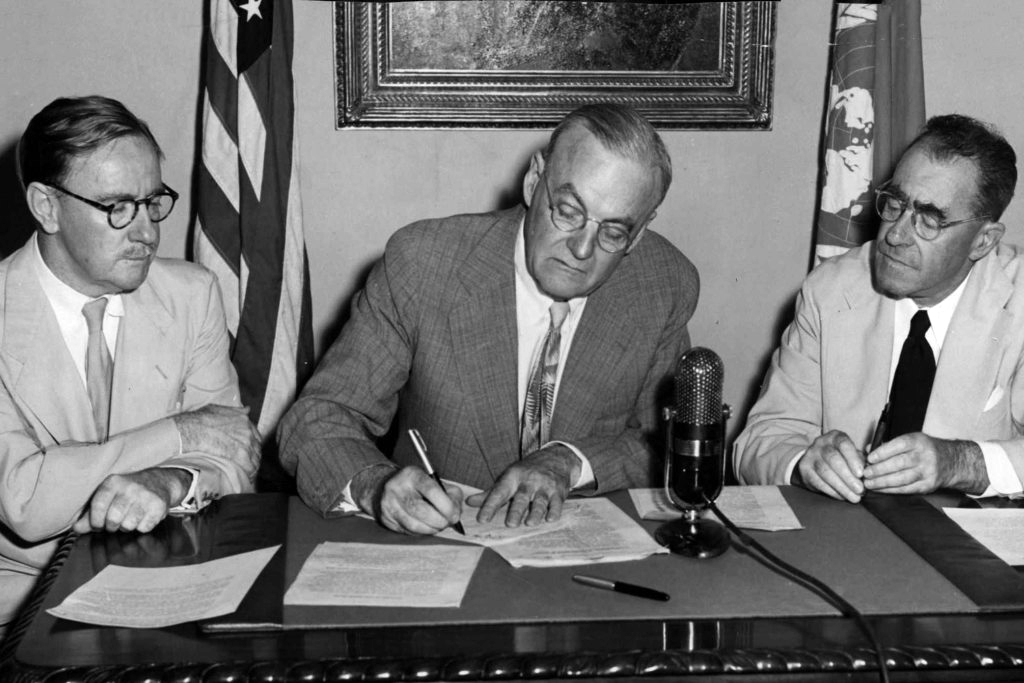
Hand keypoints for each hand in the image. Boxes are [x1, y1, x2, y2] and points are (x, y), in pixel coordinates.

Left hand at [73, 468, 189, 534]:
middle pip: (113, 519)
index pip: (98, 506)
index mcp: (113, 482)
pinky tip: (143, 517)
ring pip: (128, 525)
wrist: (159, 482)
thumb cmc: (127, 492)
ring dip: (127, 527)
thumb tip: (76, 529)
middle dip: (112, 526)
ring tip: (130, 518)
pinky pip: (144, 527)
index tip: (98, 525)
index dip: (95, 521)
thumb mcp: (108, 497)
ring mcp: (146, 496)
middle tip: (116, 522)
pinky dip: (142, 527)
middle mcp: (130, 487)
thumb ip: (90, 514)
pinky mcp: (159, 506)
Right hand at [173, 405, 259, 480]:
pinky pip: (250, 467)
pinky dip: (248, 473)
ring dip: (251, 466)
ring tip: (246, 474)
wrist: (190, 431)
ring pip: (255, 458)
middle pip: (256, 448)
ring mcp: (245, 442)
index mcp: (244, 419)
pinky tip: (244, 478)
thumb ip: (235, 411)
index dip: (251, 446)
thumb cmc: (199, 420)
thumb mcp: (218, 409)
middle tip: (246, 465)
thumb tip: (247, 409)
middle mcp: (247, 430)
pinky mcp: (240, 455)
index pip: (255, 436)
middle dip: (252, 457)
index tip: (247, 452)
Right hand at [352, 465, 462, 534]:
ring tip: (439, 526)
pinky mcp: (386, 519)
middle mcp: (397, 488)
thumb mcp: (435, 481)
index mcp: (412, 474)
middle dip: (440, 521)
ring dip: (431, 530)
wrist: (388, 487)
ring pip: (414, 525)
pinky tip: (426, 527)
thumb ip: (451, 494)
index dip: (446, 506)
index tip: (454, 515)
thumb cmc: (418, 486)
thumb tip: (456, 513)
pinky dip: (421, 532)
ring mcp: (389, 504)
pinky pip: (407, 531)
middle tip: (448, 523)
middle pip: (422, 511)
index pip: (432, 491)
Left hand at [466, 444, 579, 526]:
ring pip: (540, 501)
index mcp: (512, 477)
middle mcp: (528, 481)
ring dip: (536, 512)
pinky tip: (550, 519)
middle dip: (516, 510)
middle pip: (521, 497)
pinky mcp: (558, 492)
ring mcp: (545, 486)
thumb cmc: (527, 472)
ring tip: (530, 523)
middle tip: (510, 524)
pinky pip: (557, 502)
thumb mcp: (508, 478)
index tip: (482, 519)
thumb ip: (490, 493)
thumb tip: (469, 503)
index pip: (499, 492)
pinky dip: (554, 511)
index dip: (490, 506)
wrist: (555, 458)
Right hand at [793, 430, 865, 502]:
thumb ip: (861, 460)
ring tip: (854, 497)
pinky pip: (818, 482)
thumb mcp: (852, 454)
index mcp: (835, 437)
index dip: (853, 459)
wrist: (815, 460)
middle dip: (848, 476)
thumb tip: (870, 472)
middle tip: (860, 490)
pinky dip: (832, 491)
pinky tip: (842, 497)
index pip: (844, 444)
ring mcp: (810, 455)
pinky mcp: (804, 468)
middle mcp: (820, 443)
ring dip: (841, 487)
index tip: (861, 474)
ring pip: (825, 472)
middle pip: (833, 459)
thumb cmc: (841, 458)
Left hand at [863, 434, 986, 493]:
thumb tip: (867, 450)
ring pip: (902, 478)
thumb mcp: (910, 440)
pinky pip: (907, 489)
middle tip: (865, 474)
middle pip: (900, 463)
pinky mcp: (928, 485)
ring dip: (883, 482)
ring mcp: (927, 472)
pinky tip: (880, 490)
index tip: (869, 458)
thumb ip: (888, 445)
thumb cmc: (924, 449)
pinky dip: (891, 490)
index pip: (899, 445)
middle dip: (880, 470)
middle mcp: (924, 456)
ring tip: (869, 484)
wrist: (951, 462)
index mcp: (918, 441)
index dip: (883, 452)